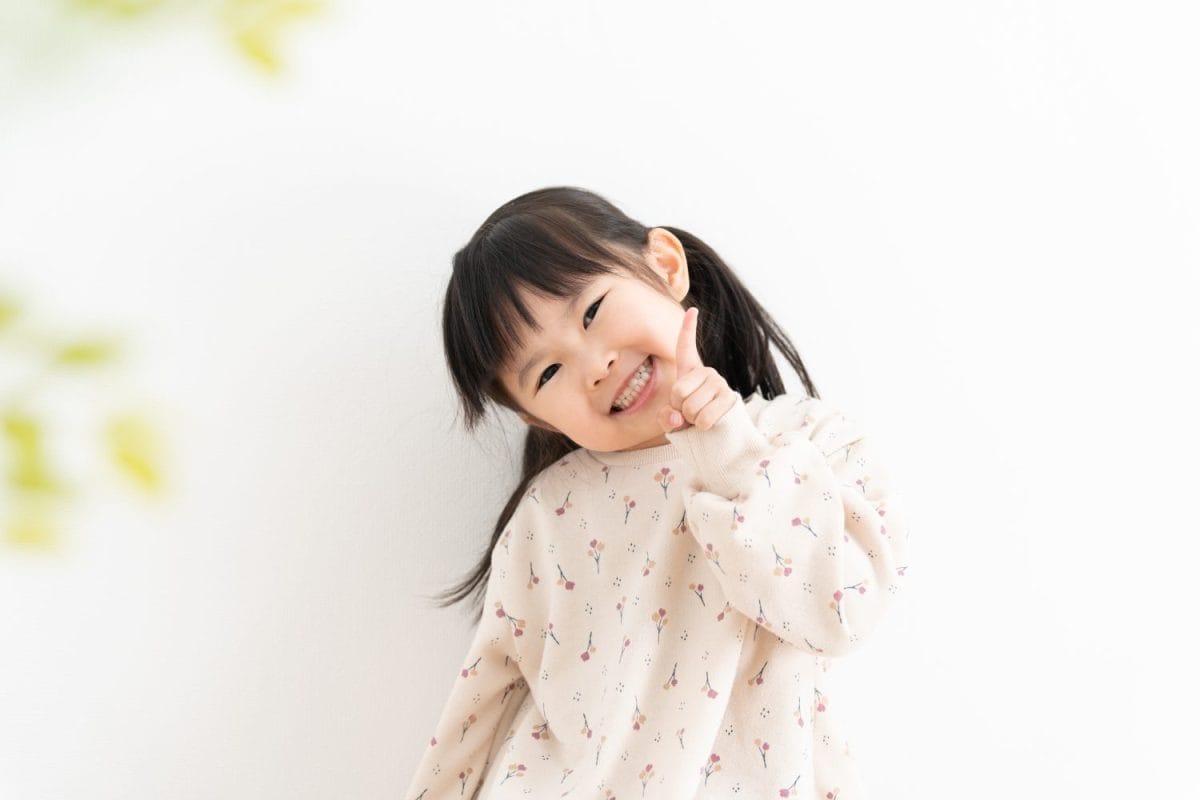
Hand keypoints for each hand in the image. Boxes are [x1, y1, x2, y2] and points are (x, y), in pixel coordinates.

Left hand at [657, 307, 738, 432]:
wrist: (716, 434)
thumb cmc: (690, 422)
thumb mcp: (672, 418)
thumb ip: (665, 417)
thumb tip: (676, 417)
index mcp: (690, 371)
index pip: (686, 347)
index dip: (688, 329)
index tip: (693, 310)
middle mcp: (707, 372)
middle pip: (677, 391)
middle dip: (678, 408)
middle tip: (688, 413)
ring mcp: (720, 383)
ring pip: (690, 407)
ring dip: (690, 420)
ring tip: (698, 418)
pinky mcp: (729, 398)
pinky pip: (705, 417)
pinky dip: (701, 426)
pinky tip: (708, 425)